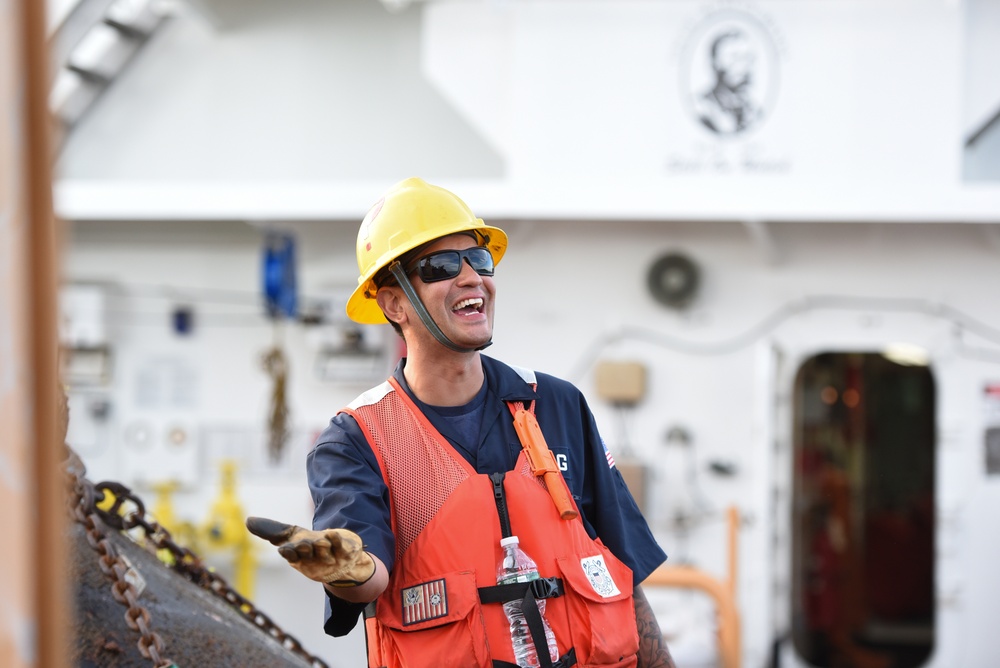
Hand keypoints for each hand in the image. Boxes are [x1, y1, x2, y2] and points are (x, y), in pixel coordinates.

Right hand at [245, 516, 374, 585]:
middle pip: (306, 551)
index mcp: (298, 555)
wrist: (339, 560)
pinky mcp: (344, 551)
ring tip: (322, 541)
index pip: (290, 554)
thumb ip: (271, 530)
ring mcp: (329, 555)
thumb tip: (247, 520)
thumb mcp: (291, 536)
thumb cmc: (310, 547)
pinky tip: (333, 534)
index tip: (284, 549)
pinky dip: (336, 540)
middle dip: (304, 548)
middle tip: (304, 545)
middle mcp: (312, 557)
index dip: (288, 551)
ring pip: (323, 548)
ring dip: (322, 545)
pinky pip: (340, 545)